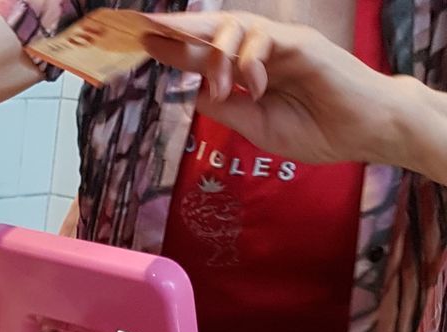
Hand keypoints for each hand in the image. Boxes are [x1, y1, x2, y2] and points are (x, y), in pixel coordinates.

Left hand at [143, 12, 402, 167]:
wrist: (361, 132)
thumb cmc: (315, 129)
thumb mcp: (255, 126)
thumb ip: (226, 107)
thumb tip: (194, 90)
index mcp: (248, 71)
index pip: (205, 53)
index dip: (174, 48)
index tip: (142, 44)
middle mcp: (262, 51)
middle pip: (213, 30)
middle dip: (179, 29)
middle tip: (146, 28)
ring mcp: (283, 44)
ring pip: (236, 26)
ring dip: (216, 52)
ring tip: (215, 81)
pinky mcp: (303, 45)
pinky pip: (266, 40)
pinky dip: (251, 62)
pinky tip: (253, 86)